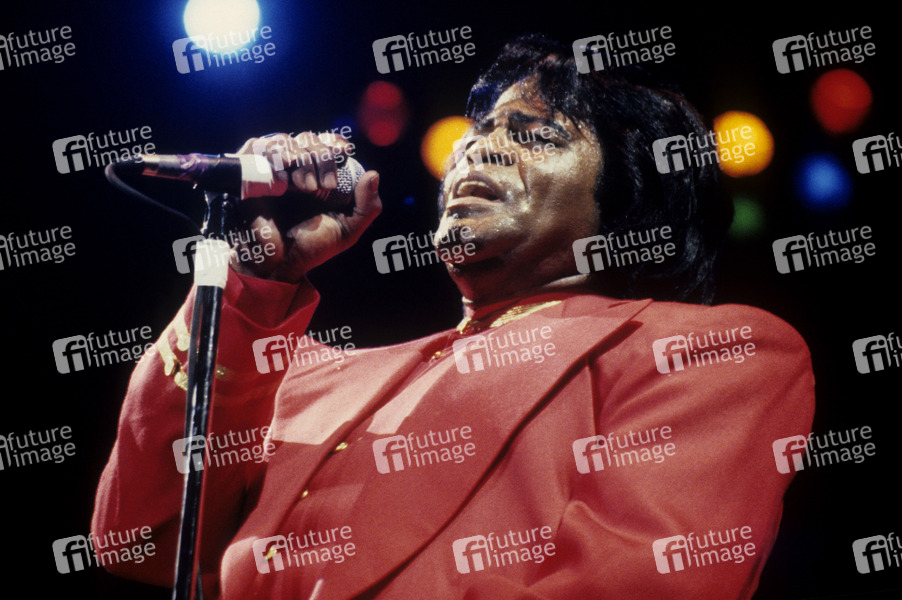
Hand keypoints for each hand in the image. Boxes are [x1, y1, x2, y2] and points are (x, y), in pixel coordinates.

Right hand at [228, 132, 380, 282]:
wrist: (279, 263)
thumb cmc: (312, 246)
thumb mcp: (348, 229)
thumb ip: (368, 206)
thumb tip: (373, 175)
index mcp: (318, 175)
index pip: (327, 143)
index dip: (335, 142)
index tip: (343, 151)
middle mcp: (294, 168)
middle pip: (308, 138)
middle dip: (321, 156)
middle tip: (324, 186)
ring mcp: (271, 168)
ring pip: (284, 140)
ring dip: (300, 158)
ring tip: (305, 188)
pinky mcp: (247, 172)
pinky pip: (258, 148)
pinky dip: (274, 157)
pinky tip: (284, 180)